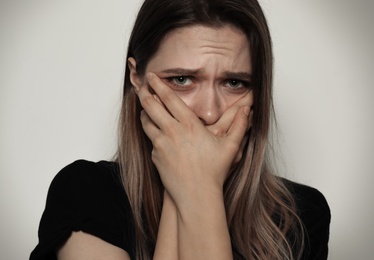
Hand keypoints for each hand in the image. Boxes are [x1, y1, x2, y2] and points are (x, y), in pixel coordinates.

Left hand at [137, 73, 251, 204]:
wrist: (196, 195)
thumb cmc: (214, 171)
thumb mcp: (230, 147)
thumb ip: (239, 125)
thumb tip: (248, 110)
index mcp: (189, 125)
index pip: (169, 98)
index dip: (158, 84)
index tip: (152, 76)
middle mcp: (171, 131)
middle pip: (151, 106)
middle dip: (144, 93)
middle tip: (141, 85)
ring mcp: (160, 144)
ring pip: (146, 122)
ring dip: (144, 112)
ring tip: (144, 107)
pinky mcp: (155, 156)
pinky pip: (151, 140)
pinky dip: (151, 133)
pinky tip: (155, 133)